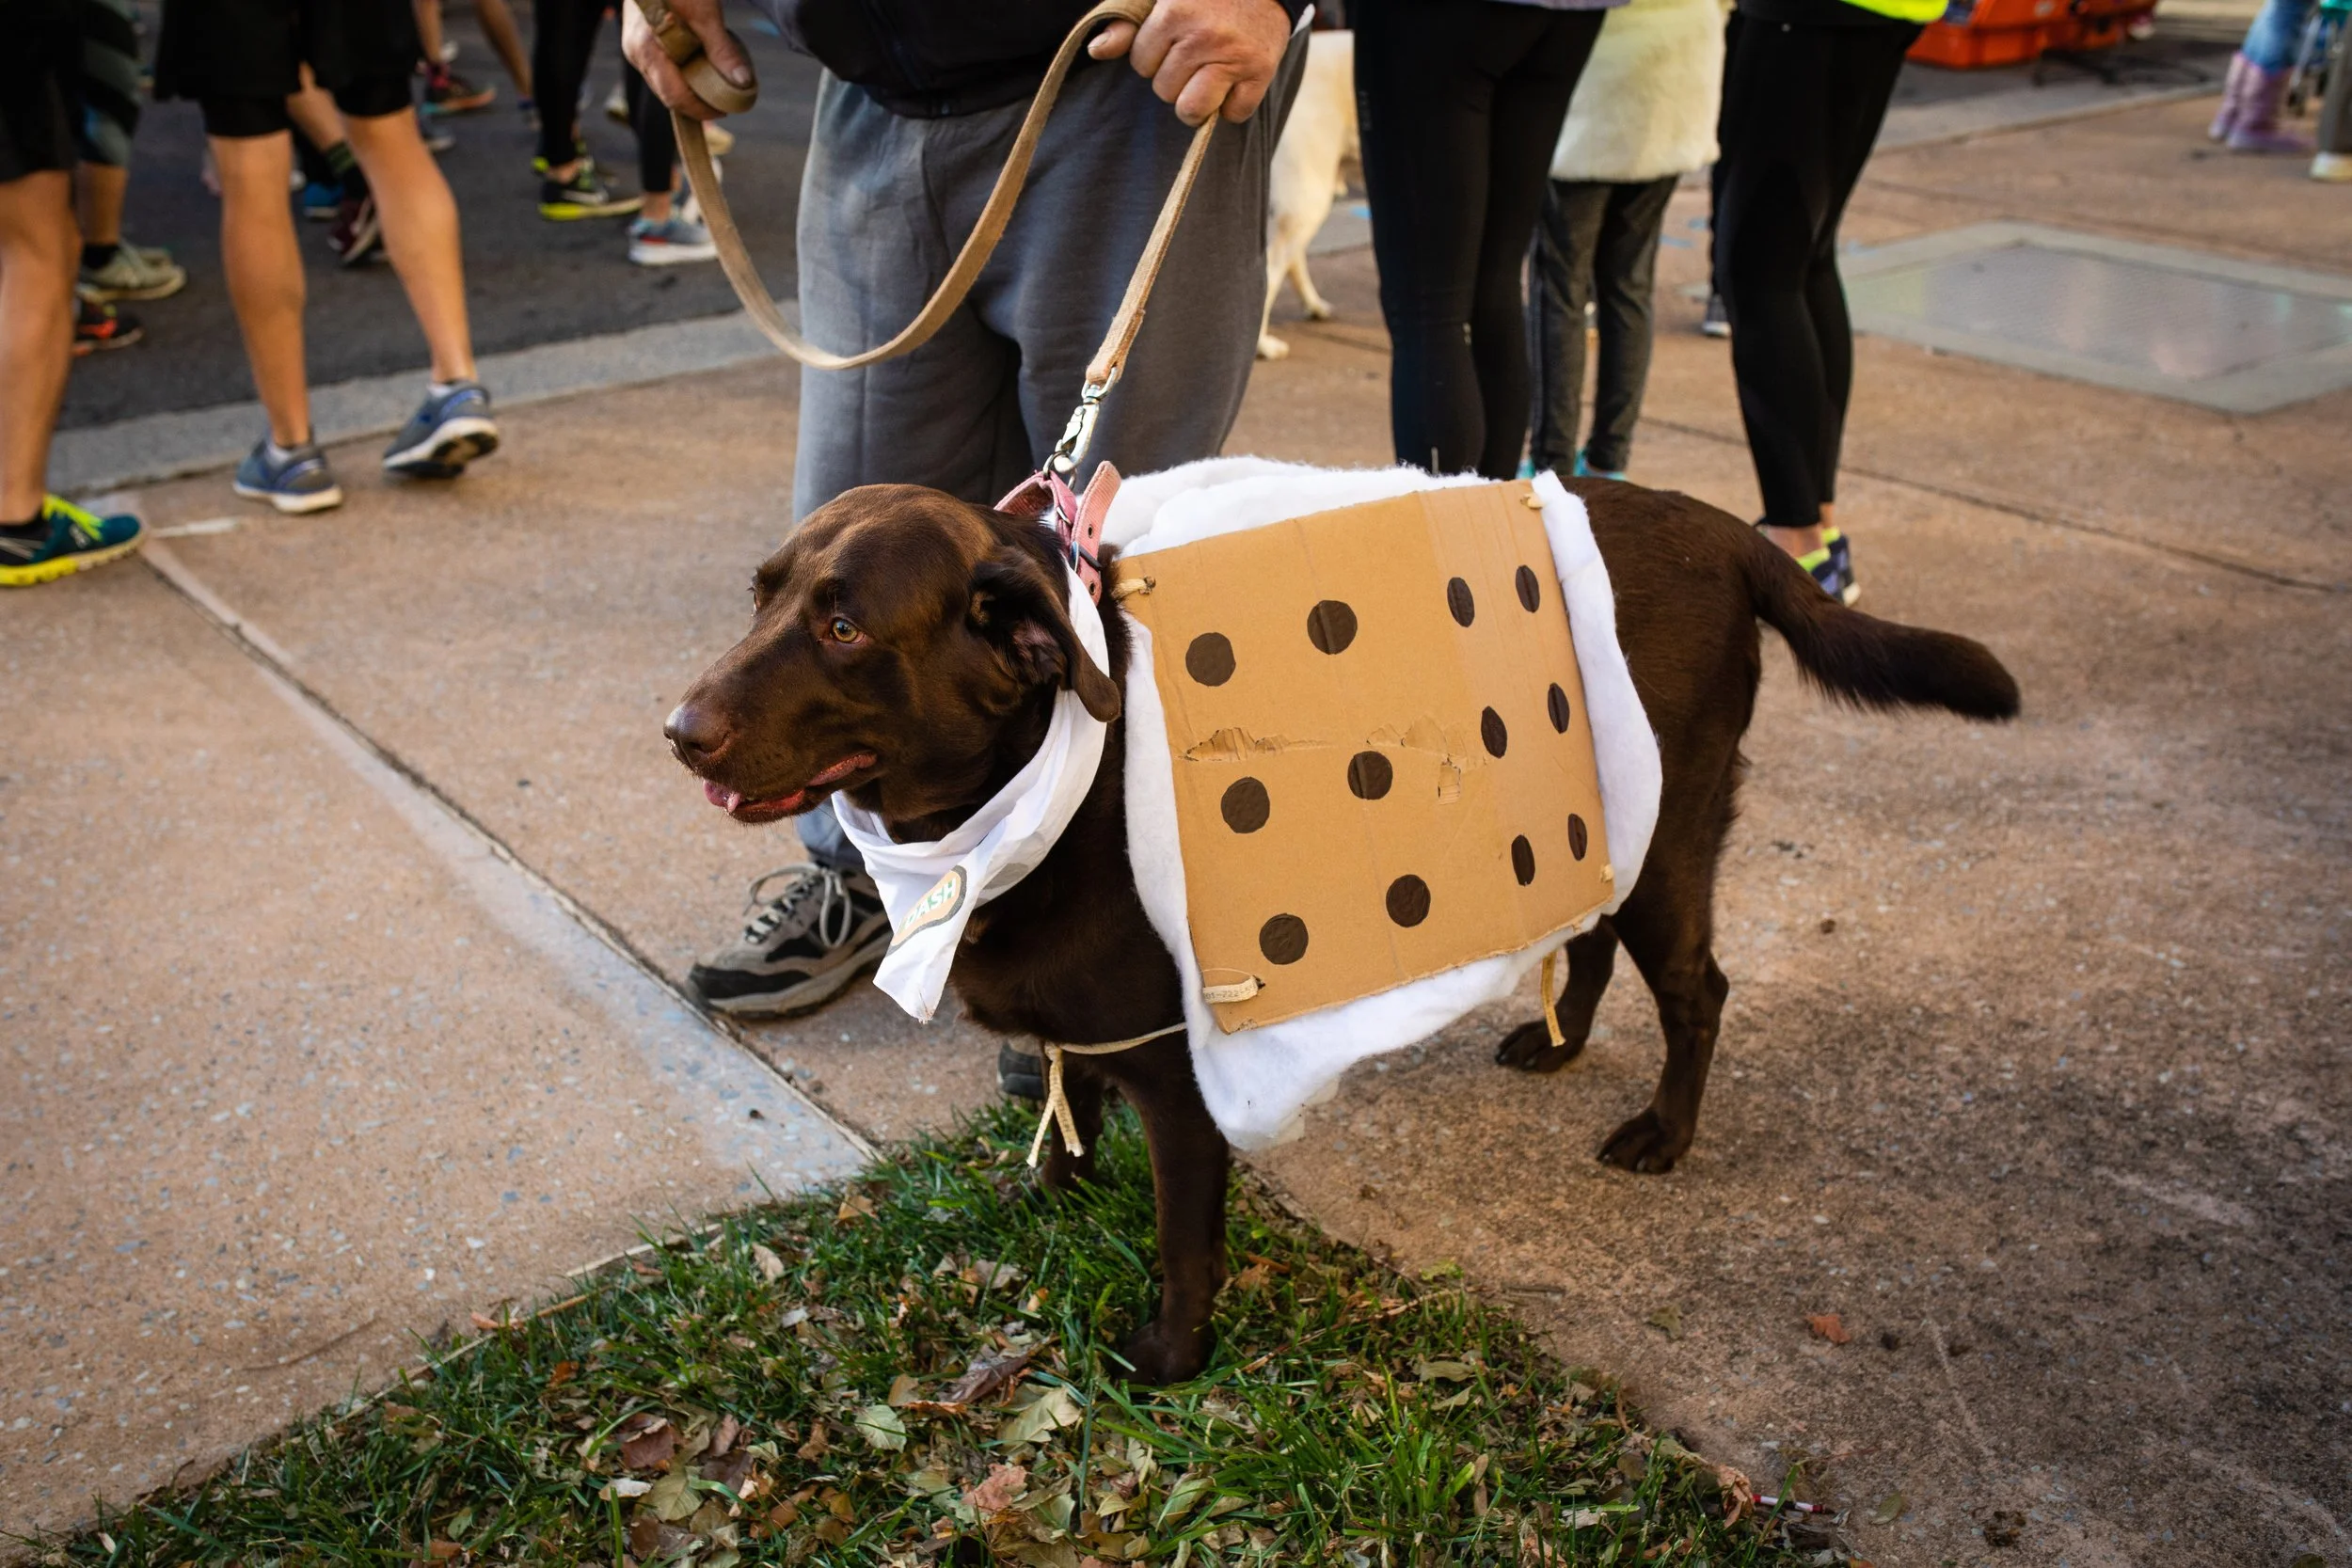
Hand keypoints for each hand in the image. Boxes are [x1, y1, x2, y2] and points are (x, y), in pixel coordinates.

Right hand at [621, 0, 752, 119]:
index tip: (725, 109)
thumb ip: (722, 51)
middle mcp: (636, 54)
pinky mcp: (639, 44)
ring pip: (663, 83)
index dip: (701, 109)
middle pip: (667, 94)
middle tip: (723, 101)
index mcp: (648, 50)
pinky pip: (660, 70)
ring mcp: (635, 50)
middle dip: (696, 102)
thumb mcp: (706, 16)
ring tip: (714, 84)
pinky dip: (681, 73)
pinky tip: (698, 68)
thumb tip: (742, 82)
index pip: (674, 96)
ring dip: (689, 88)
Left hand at [1088, 0, 1292, 125]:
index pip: (1142, 64)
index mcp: (1174, 14)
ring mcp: (1234, 57)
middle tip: (1194, 56)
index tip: (1172, 41)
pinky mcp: (1261, 73)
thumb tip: (1096, 51)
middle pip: (1164, 90)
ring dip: (1196, 101)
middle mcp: (1204, 37)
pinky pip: (1233, 114)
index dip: (1153, 56)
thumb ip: (1126, 23)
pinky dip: (1232, 106)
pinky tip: (1233, 82)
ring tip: (1206, 77)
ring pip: (1192, 110)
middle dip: (1174, 78)